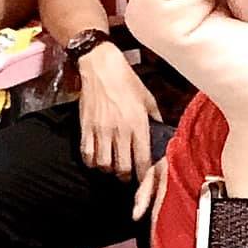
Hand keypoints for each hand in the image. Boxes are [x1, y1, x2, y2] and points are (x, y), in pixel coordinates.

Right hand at [76, 44, 159, 190]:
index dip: (144, 176)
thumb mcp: (147, 98)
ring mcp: (101, 130)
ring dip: (108, 169)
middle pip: (122, 167)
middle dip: (125, 176)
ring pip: (104, 164)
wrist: (101, 67)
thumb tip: (161, 132)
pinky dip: (92, 161)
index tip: (145, 180)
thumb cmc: (127, 81)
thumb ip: (155, 118)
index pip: (143, 160)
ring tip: (111, 166)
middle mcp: (120, 130)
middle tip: (127, 174)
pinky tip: (96, 159)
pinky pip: (87, 154)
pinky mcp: (85, 127)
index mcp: (138, 124)